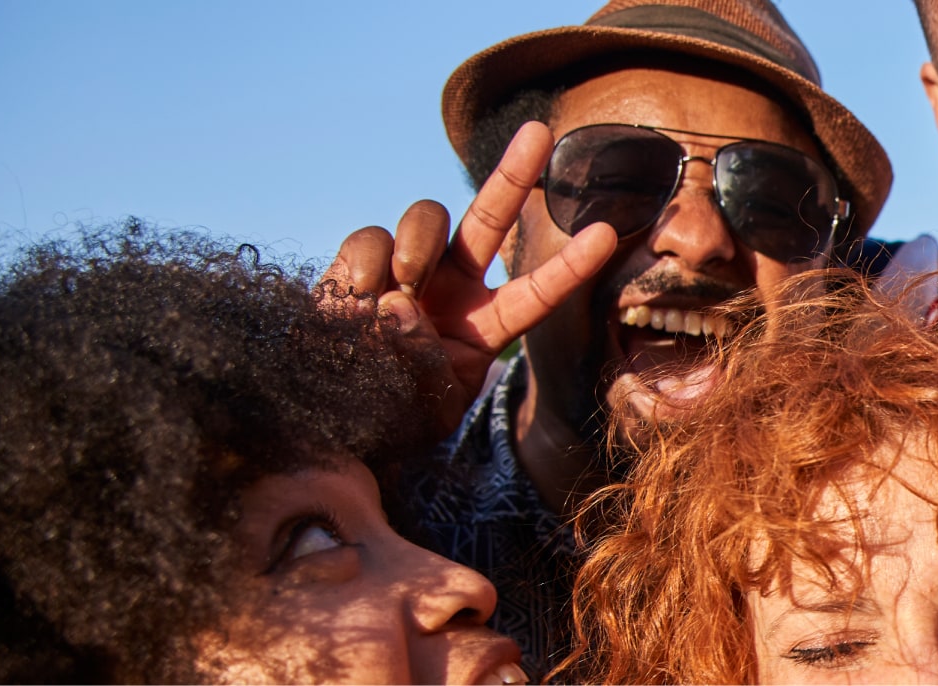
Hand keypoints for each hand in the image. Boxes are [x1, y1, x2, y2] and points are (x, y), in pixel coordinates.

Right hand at [321, 121, 616, 432]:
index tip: (607, 235)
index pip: (536, 292)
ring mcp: (406, 270)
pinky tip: (356, 299)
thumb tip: (400, 305)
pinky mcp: (358, 264)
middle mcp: (452, 287)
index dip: (570, 266)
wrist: (330, 418)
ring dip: (418, 245)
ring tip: (402, 290)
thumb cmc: (390, 416)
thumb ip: (427, 364)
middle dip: (515, 172)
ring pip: (429, 216)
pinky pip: (371, 237)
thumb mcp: (430, 408)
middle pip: (490, 218)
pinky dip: (367, 263)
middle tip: (542, 132)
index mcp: (484, 324)